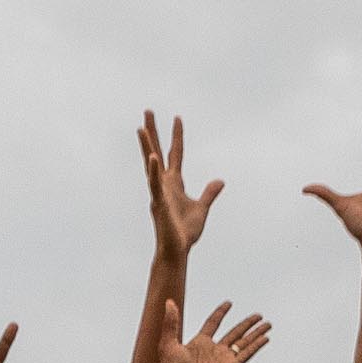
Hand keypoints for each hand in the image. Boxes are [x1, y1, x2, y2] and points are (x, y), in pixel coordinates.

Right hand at [139, 111, 222, 262]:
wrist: (177, 251)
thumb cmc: (185, 233)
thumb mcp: (202, 208)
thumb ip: (209, 193)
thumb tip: (220, 181)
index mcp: (174, 183)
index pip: (176, 154)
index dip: (177, 136)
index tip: (177, 117)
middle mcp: (164, 184)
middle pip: (157, 152)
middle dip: (153, 132)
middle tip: (148, 111)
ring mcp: (159, 192)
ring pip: (151, 164)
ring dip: (147, 146)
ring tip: (142, 128)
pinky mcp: (159, 203)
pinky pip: (155, 185)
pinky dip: (154, 172)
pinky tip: (153, 158)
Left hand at [158, 297, 271, 362]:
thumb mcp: (167, 344)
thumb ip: (170, 323)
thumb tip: (169, 302)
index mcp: (199, 343)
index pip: (213, 323)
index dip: (221, 313)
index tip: (229, 304)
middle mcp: (214, 350)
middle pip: (234, 332)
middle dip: (247, 323)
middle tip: (258, 315)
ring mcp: (224, 358)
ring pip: (244, 341)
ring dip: (256, 332)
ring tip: (268, 323)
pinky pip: (247, 352)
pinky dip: (257, 345)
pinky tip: (266, 338)